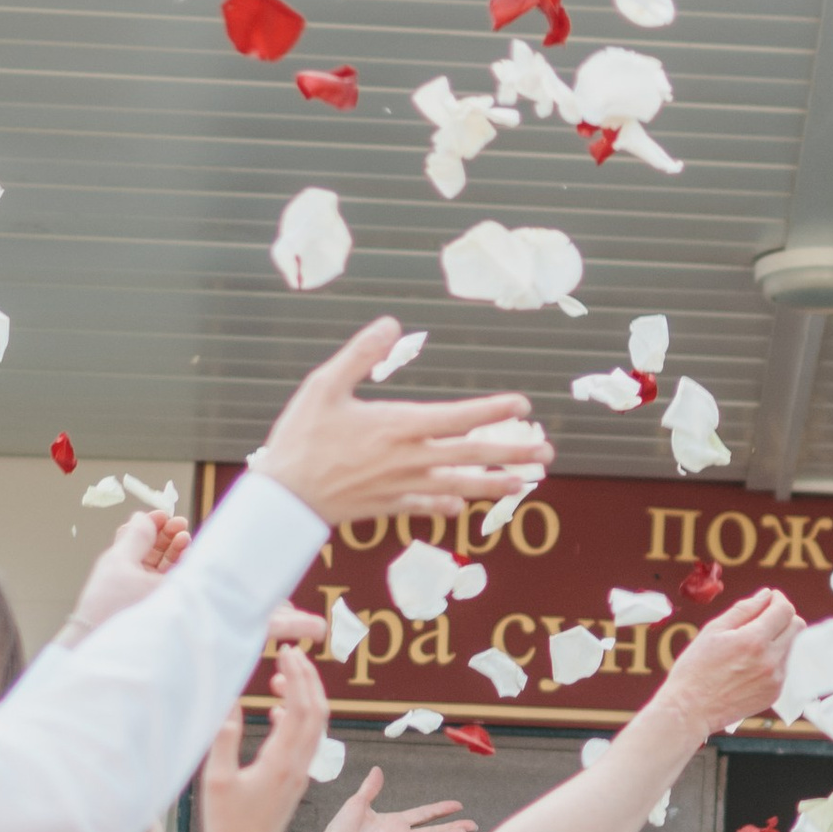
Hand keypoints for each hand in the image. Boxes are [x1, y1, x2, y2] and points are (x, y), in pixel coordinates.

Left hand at [62, 507, 188, 641]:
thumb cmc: (111, 603)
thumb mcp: (124, 563)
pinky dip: (179, 566)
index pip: (138, 534)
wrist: (107, 640)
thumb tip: (142, 515)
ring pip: (163, 561)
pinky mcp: (156, 601)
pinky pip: (169, 578)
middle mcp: (132, 571)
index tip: (167, 515)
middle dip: (168, 533)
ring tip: (185, 540)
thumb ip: (137, 537)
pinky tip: (186, 559)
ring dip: (175, 548)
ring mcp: (144, 587)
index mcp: (121, 558)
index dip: (153, 522)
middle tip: (182, 525)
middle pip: (152, 546)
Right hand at [198, 649, 328, 831]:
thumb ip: (224, 738)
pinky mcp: (294, 782)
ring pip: (315, 727)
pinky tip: (278, 712)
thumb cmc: (227, 827)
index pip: (302, 709)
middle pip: (317, 712)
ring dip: (305, 698)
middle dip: (308, 679)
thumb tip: (229, 701)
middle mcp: (298, 767)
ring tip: (282, 678)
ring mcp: (299, 775)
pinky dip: (298, 720)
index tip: (287, 653)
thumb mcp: (217, 780)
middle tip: (292, 654)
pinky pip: (306, 743)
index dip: (299, 676)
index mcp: (281, 763)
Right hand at [250, 318, 550, 524]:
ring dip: (494, 485)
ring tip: (523, 484)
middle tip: (547, 453)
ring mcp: (402, 487)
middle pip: (472, 456)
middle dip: (512, 453)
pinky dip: (446, 506)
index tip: (522, 405)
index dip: (492, 411)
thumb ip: (360, 355)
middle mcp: (410, 460)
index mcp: (399, 426)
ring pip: (459, 487)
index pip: (458, 418)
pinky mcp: (388, 507)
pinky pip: (426, 507)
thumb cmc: (302, 438)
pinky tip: (460, 506)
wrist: (285, 498)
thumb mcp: (324, 386)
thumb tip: (390, 324)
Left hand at [302, 770, 475, 831]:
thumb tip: (377, 770)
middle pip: (432, 831)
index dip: (440, 810)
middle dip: (452, 828)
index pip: (424, 815)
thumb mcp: (358, 803)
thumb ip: (371, 788)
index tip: (458, 805)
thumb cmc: (341, 829)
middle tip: (472, 826)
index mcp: (395, 823)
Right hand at [652, 589, 802, 735]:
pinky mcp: (774, 693)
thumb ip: (744, 609)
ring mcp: (775, 679)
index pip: (785, 610)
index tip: (770, 599)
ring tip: (750, 647)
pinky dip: (773, 660)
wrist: (690, 710)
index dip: (779, 599)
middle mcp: (770, 660)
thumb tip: (767, 595)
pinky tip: (750, 665)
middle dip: (783, 617)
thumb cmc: (695, 669)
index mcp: (754, 640)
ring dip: (778, 639)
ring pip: (791, 647)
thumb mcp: (714, 630)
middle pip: (797, 627)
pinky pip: (783, 667)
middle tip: (763, 619)